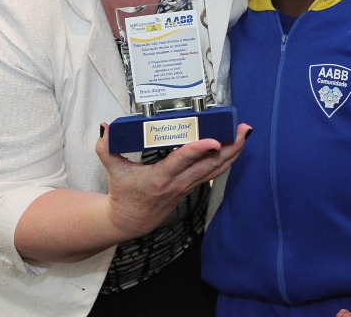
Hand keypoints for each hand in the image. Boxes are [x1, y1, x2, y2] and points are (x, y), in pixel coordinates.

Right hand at [95, 122, 250, 239]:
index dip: (199, 149)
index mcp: (160, 177)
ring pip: (216, 169)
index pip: (183, 161)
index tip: (214, 139)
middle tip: (243, 129)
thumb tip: (105, 128)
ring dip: (233, 153)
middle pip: (210, 164)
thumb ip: (107, 148)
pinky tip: (235, 149)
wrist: (131, 221)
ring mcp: (187, 186)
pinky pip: (213, 173)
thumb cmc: (124, 194)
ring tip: (245, 134)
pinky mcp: (191, 186)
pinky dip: (227, 161)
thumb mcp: (113, 170)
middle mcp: (178, 182)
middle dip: (229, 147)